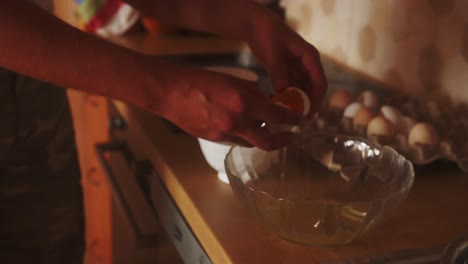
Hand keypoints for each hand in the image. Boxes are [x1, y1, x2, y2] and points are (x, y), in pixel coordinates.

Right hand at [149, 63, 304, 149]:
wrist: (171, 93)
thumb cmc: (201, 80)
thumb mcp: (233, 80)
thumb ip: (253, 93)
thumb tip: (269, 102)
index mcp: (245, 102)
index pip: (279, 116)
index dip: (293, 121)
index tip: (300, 121)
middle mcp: (238, 121)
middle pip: (269, 141)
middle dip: (283, 141)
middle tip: (289, 135)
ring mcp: (225, 134)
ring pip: (252, 142)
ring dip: (262, 137)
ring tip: (265, 129)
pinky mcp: (215, 140)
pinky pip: (236, 141)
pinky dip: (244, 136)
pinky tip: (243, 126)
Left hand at [247, 10, 327, 116]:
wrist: (256, 25)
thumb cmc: (267, 34)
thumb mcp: (273, 52)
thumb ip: (278, 72)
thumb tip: (282, 93)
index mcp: (310, 58)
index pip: (320, 82)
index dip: (316, 100)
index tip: (309, 115)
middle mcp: (306, 64)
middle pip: (312, 89)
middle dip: (306, 105)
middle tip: (296, 120)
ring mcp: (297, 68)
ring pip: (300, 90)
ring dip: (295, 102)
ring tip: (286, 115)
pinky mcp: (286, 72)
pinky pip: (290, 88)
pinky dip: (285, 97)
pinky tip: (276, 105)